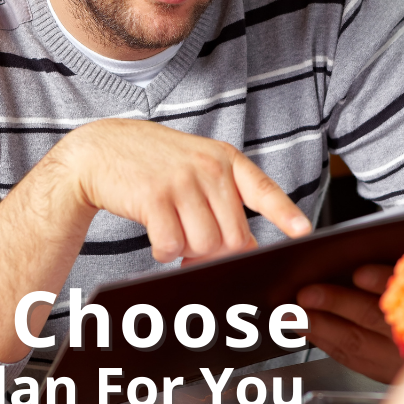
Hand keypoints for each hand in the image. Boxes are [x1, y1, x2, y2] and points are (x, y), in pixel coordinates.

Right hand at [55, 119, 311, 262]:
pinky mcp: (154, 198)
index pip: (263, 190)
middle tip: (195, 248)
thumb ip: (222, 201)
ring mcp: (182, 181)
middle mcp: (208, 168)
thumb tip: (242, 249)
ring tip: (173, 232)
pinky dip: (163, 251)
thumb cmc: (154, 165)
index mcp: (225, 160)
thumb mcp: (196, 168)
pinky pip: (172, 246)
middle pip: (233, 237)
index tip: (303, 232)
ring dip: (187, 252)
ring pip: (204, 245)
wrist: (100, 149)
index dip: (285, 214)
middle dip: (216, 253)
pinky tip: (156, 233)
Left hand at [294, 208, 403, 383]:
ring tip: (294, 310)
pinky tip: (303, 329)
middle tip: (308, 292)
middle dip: (340, 305)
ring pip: (356, 343)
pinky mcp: (383, 373)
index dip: (386, 283)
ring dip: (322, 327)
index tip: (358, 273)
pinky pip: (350, 358)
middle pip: (377, 320)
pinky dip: (324, 344)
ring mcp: (400, 362)